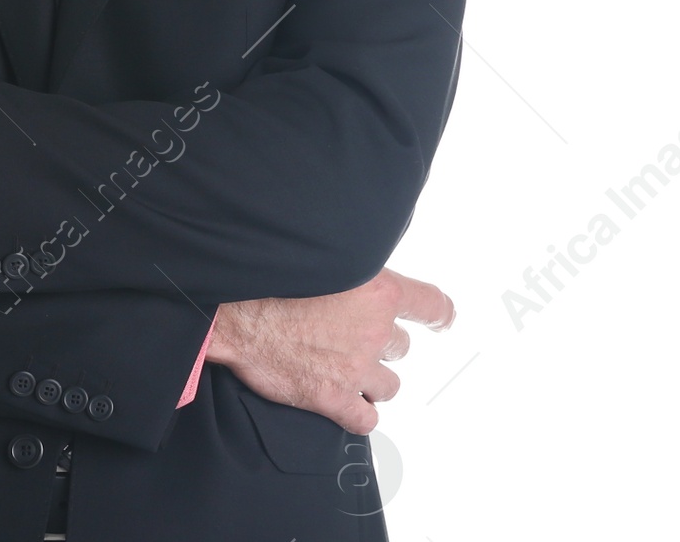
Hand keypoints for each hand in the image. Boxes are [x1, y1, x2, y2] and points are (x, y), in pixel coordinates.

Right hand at [206, 267, 453, 434]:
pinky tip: (341, 400)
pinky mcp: (334, 399)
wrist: (236, 312)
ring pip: (388, 384)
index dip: (439, 314)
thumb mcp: (323, 260)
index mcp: (377, 291)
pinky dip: (357, 412)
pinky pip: (366, 418)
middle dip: (379, 343)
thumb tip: (363, 282)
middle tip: (347, 335)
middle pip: (400, 346)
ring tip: (341, 366)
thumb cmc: (272, 280)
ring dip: (370, 379)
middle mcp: (373, 330)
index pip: (430, 304)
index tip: (443, 320)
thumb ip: (353, 273)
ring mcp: (356, 368)